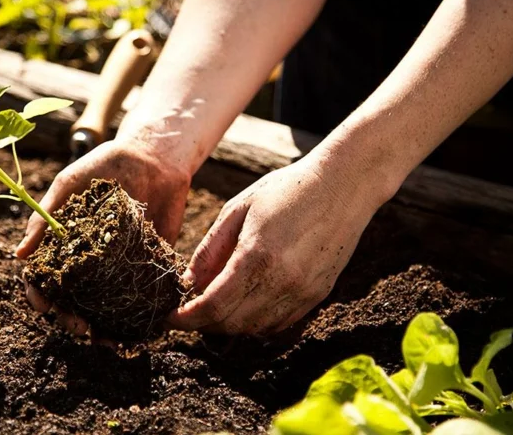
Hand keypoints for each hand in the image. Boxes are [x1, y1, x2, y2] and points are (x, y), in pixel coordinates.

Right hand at [16, 136, 191, 334]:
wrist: (154, 155)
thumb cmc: (105, 164)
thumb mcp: (70, 184)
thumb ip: (45, 217)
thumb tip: (20, 255)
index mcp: (65, 242)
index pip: (46, 277)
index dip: (41, 295)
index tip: (44, 307)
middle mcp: (91, 259)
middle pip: (75, 299)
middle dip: (73, 319)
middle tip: (80, 329)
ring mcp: (120, 265)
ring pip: (107, 305)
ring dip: (105, 326)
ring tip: (108, 339)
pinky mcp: (151, 264)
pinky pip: (144, 296)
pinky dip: (142, 315)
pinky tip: (141, 329)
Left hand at [165, 154, 389, 335]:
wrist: (344, 185)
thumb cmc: (286, 190)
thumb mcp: (237, 210)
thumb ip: (209, 251)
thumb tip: (185, 283)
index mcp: (256, 257)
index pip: (212, 307)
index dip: (185, 319)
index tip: (168, 317)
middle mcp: (282, 282)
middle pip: (231, 324)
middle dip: (202, 323)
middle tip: (187, 310)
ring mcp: (303, 293)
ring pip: (254, 329)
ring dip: (228, 324)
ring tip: (213, 305)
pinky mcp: (317, 295)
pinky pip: (278, 324)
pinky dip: (254, 322)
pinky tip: (244, 303)